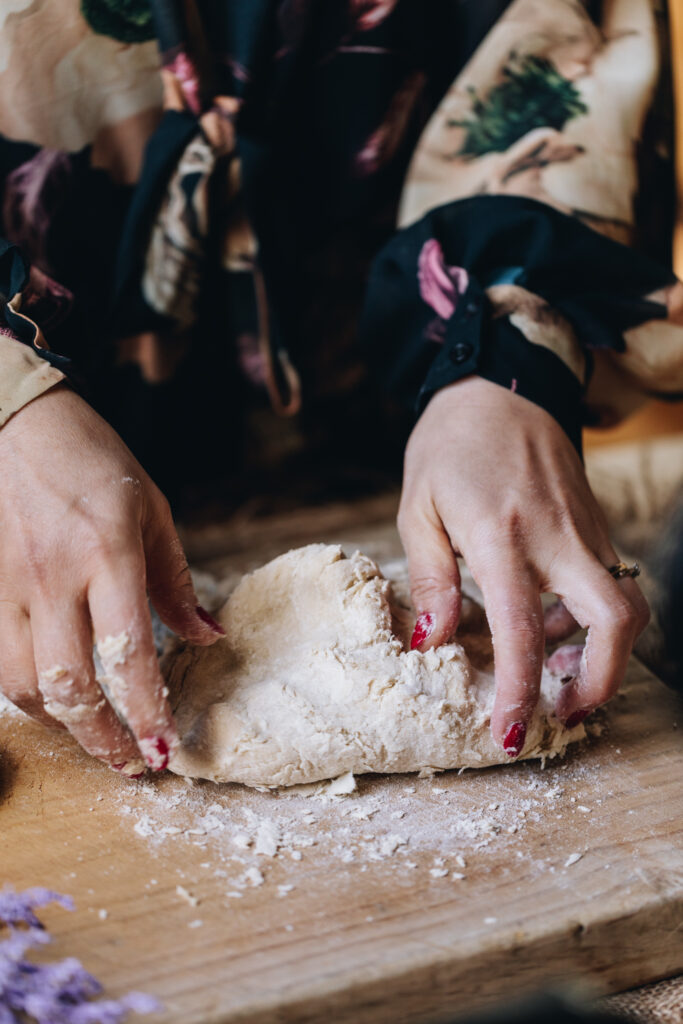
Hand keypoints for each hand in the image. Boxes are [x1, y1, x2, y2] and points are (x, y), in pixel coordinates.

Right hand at [0, 385, 223, 774]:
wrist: (15, 424)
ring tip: (96, 736)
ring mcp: (8, 587)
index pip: (128, 652)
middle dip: (102, 739)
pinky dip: (29, 693)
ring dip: (62, 725)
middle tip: (131, 763)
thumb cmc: (92, 462)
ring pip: (24, 686)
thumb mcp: (152, 512)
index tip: (162, 749)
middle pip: (68, 686)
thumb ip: (176, 582)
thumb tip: (208, 637)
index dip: (145, 710)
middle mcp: (52, 577)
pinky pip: (0, 661)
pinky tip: (56, 699)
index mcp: (106, 553)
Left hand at [398, 377, 648, 753]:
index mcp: (502, 534)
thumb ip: (430, 578)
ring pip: (623, 604)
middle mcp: (557, 535)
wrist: (501, 386)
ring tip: (554, 672)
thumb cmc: (449, 445)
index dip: (518, 690)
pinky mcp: (595, 525)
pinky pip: (610, 583)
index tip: (510, 734)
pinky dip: (591, 618)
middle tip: (561, 708)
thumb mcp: (418, 507)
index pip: (522, 628)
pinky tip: (553, 622)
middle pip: (617, 620)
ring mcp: (585, 529)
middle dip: (602, 681)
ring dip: (600, 652)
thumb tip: (435, 641)